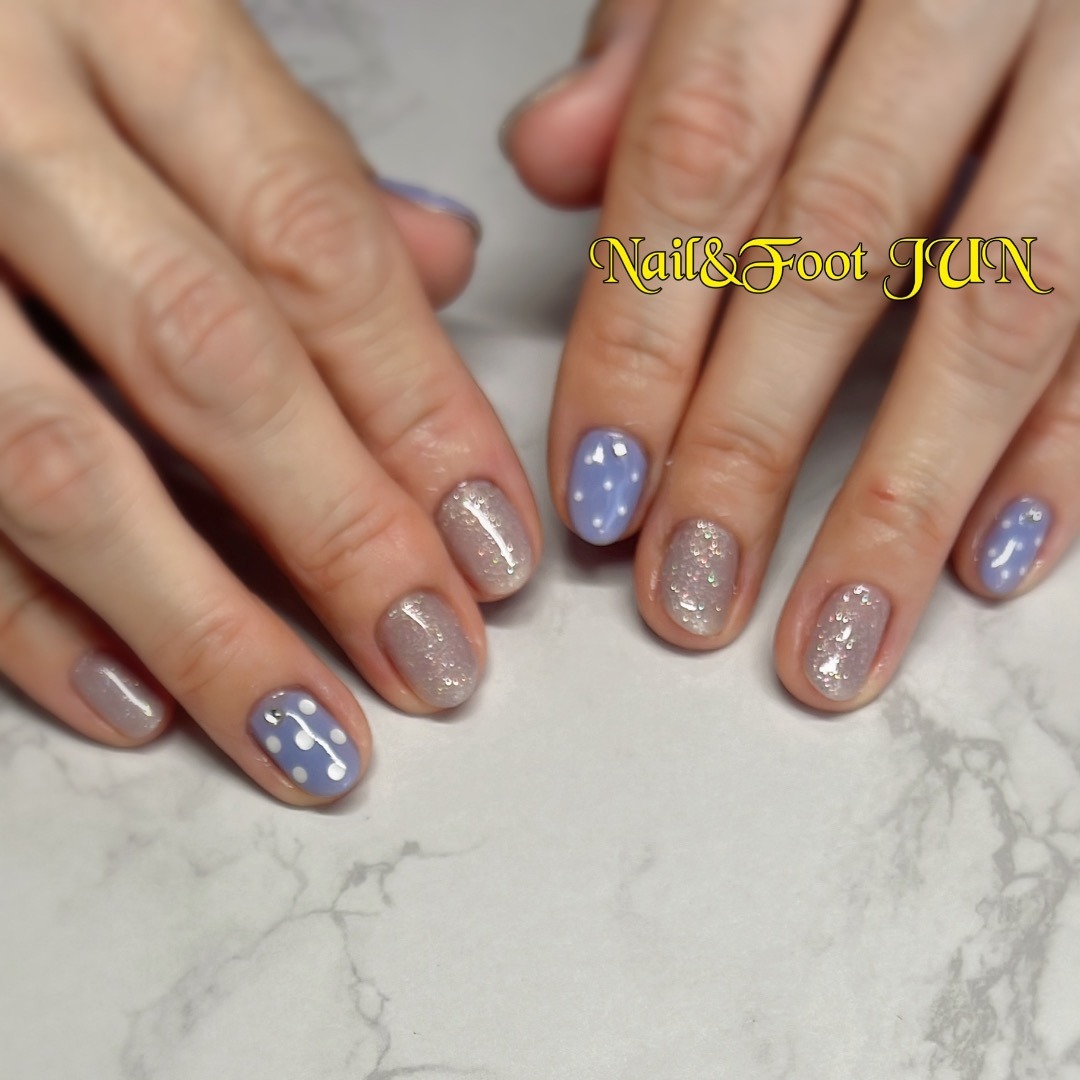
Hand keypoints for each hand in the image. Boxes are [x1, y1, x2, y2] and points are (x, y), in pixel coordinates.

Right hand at [0, 0, 539, 803]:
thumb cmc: (19, 18)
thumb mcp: (161, 28)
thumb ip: (293, 156)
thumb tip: (441, 259)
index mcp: (122, 15)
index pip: (317, 247)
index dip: (420, 411)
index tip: (494, 546)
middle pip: (211, 362)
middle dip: (341, 534)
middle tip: (434, 659)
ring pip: (60, 462)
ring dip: (203, 625)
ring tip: (311, 734)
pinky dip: (30, 620)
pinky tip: (136, 700)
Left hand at [504, 0, 1077, 708]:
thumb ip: (655, 48)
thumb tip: (554, 156)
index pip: (698, 165)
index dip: (640, 340)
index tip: (599, 490)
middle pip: (833, 251)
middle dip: (749, 446)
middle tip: (689, 593)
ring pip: (1000, 305)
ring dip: (904, 496)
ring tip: (833, 637)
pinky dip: (1065, 446)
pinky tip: (994, 557)